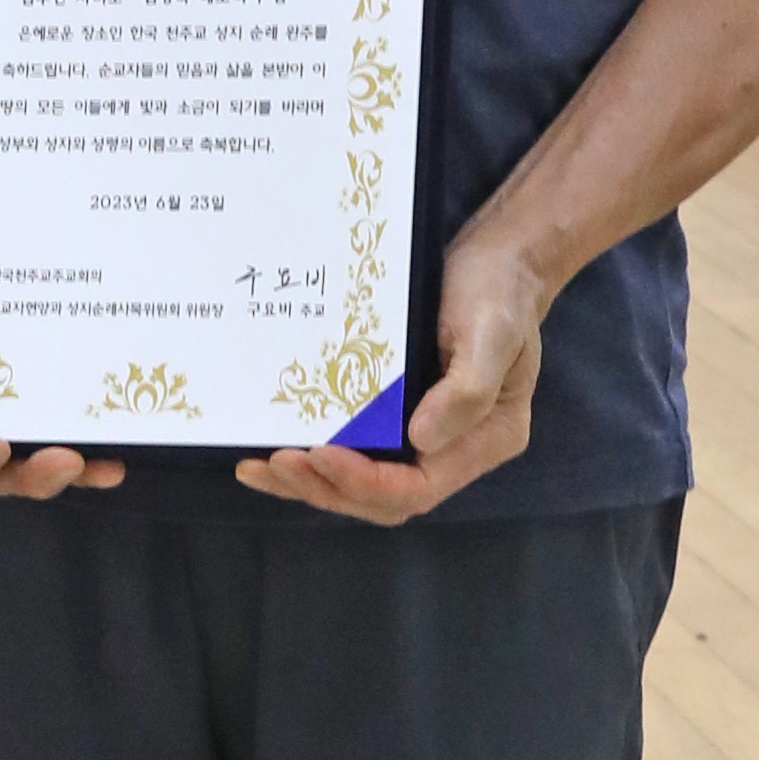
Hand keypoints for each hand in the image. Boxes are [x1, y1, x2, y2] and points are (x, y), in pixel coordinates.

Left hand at [232, 215, 545, 525]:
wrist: (499, 261)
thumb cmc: (498, 291)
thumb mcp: (492, 331)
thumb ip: (468, 390)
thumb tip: (421, 438)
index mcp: (485, 439)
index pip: (419, 487)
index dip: (366, 481)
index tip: (320, 453)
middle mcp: (453, 449)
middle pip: (385, 499)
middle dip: (327, 487)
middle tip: (276, 462)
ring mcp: (425, 437)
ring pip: (363, 485)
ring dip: (311, 482)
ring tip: (258, 467)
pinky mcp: (398, 419)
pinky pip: (357, 454)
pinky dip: (314, 460)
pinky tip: (270, 451)